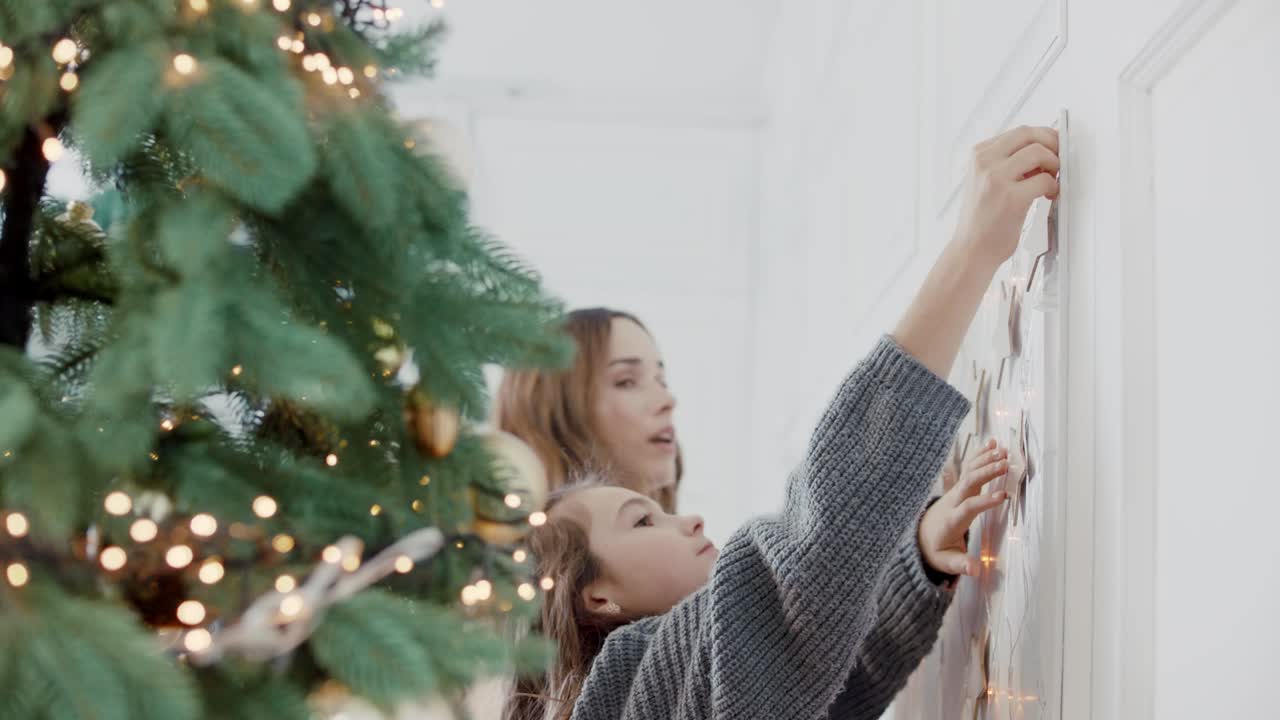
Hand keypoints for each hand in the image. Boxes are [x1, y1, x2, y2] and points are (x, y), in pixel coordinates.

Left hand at [919, 439, 1008, 576]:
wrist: (920, 537)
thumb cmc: (936, 550)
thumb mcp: (946, 562)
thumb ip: (960, 564)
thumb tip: (975, 570)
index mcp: (952, 520)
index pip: (968, 507)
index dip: (984, 501)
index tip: (1003, 496)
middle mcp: (952, 501)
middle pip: (969, 483)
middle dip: (987, 472)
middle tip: (1006, 464)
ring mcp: (954, 492)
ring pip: (970, 472)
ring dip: (986, 461)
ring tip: (1004, 452)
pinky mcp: (958, 488)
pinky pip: (969, 469)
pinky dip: (980, 456)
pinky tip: (993, 445)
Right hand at [953, 126, 1059, 268]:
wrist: (970, 250)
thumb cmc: (982, 219)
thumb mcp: (984, 181)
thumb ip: (1007, 163)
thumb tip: (1042, 151)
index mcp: (978, 156)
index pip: (1019, 132)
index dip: (1042, 137)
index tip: (1053, 148)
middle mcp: (984, 162)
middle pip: (1029, 135)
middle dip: (1052, 144)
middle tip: (1059, 160)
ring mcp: (996, 178)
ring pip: (1039, 152)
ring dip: (1054, 164)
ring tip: (1051, 180)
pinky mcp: (1011, 198)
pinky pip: (1045, 180)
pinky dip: (1054, 187)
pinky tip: (1048, 196)